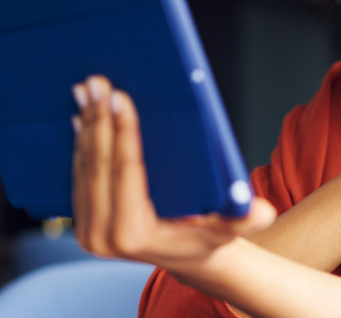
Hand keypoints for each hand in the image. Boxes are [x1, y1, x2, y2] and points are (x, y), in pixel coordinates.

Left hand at [71, 75, 275, 267]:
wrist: (187, 258)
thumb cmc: (209, 237)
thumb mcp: (229, 228)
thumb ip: (245, 220)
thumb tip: (263, 212)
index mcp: (133, 234)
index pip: (126, 171)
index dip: (123, 131)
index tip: (120, 96)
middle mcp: (101, 236)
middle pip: (98, 164)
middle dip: (97, 118)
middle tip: (97, 82)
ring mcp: (86, 230)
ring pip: (82, 166)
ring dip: (85, 123)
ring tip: (87, 89)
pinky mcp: (81, 221)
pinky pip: (77, 174)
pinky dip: (80, 141)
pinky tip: (81, 114)